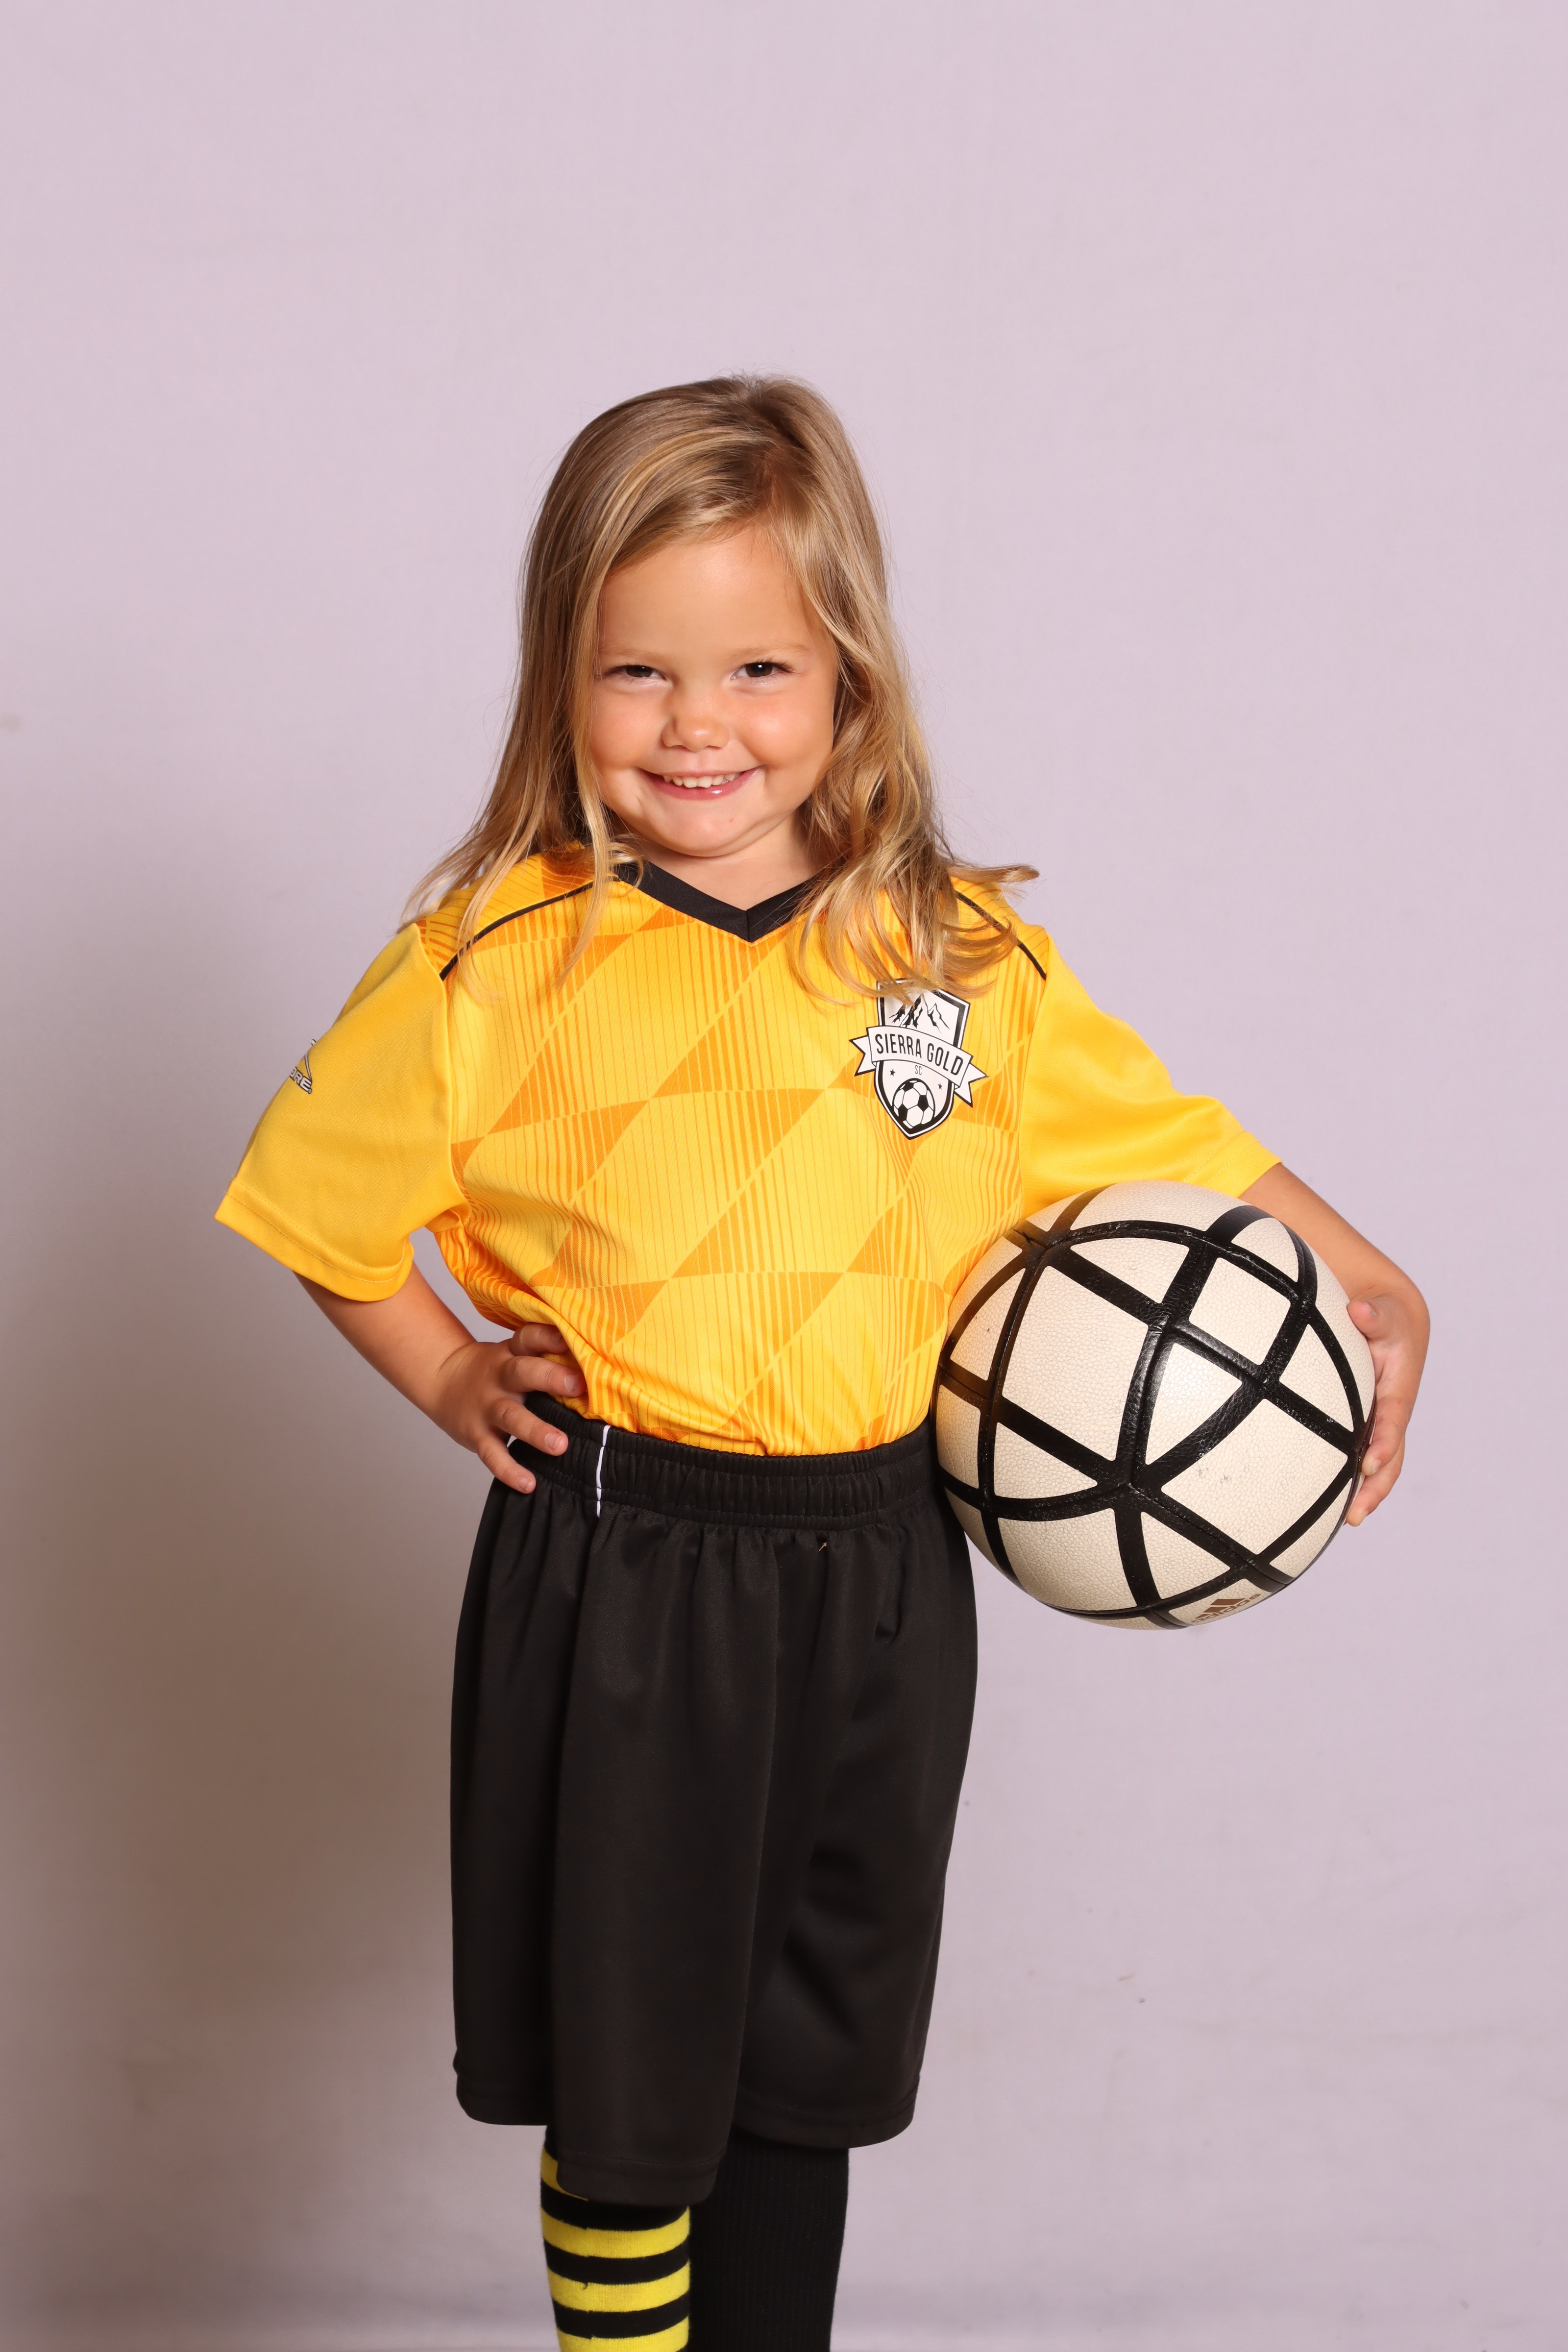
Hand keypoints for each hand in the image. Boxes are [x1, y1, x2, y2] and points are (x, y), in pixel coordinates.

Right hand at [297, 1271, 587, 1497]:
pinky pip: (493, 1454)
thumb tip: (601, 1356)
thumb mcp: (515, 1352)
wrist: (442, 1379)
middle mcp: (501, 1376)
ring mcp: (487, 1406)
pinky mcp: (476, 1433)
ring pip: (511, 1417)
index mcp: (513, 1352)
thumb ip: (547, 1355)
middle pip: (524, 1372)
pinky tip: (528, 1483)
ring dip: (535, 1431)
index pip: (530, 1338)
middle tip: (578, 1386)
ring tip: (560, 1445)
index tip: (572, 1338)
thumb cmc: (496, 1369)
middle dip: (550, 1378)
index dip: (550, 1336)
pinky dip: (509, 1470)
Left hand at [1344, 1290, 1426, 1524]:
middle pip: (1389, 1458)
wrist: (1391, 1321)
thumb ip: (1373, 1314)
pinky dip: (1349, 1479)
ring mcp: (1378, 1423)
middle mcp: (1391, 1414)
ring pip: (1376, 1465)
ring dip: (1364, 1493)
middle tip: (1355, 1515)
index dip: (1383, 1443)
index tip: (1369, 1464)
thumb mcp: (1383, 1312)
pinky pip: (1357, 1456)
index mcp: (1398, 1390)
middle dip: (1375, 1487)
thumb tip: (1360, 1309)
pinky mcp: (1364, 1426)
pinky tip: (1326, 1503)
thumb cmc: (1385, 1317)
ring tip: (1345, 1521)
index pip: (1391, 1421)